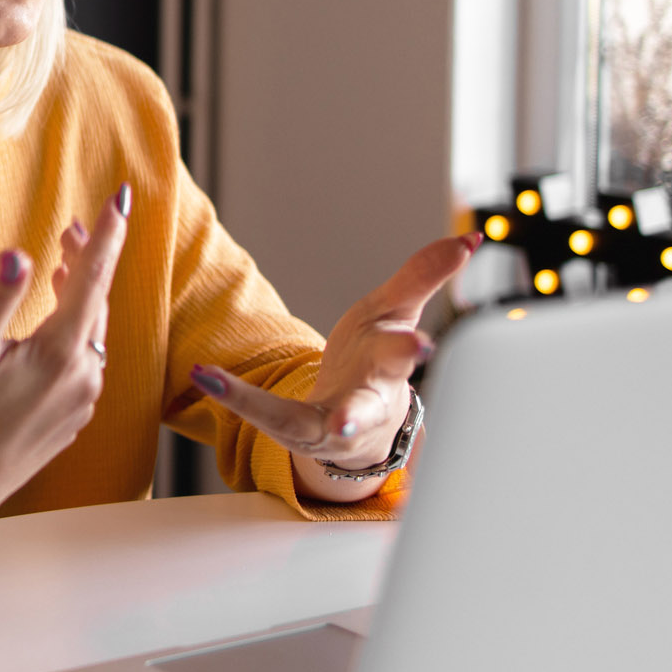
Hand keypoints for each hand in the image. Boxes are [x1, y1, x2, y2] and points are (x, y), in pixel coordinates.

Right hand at [0, 185, 131, 531]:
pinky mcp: (71, 418)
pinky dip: (76, 332)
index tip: (124, 197)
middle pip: (96, 302)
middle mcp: (82, 377)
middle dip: (88, 260)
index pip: (93, 277)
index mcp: (61, 352)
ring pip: (92, 333)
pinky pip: (85, 362)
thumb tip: (19, 256)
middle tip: (73, 227)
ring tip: (62, 267)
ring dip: (80, 297)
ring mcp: (80, 401)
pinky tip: (55, 327)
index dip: (109, 234)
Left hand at [189, 233, 479, 484]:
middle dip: (365, 407)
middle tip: (347, 413)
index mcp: (389, 367)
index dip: (410, 350)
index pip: (401, 356)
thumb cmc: (374, 361)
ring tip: (282, 407)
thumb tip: (467, 239)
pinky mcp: (295, 432)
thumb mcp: (393, 313)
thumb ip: (424, 275)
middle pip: (367, 407)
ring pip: (316, 427)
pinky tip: (204, 375)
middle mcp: (364, 405)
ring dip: (300, 418)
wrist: (354, 423)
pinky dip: (234, 396)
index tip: (420, 345)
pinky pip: (263, 415)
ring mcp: (329, 426)